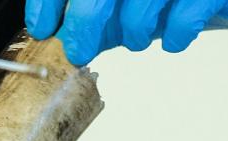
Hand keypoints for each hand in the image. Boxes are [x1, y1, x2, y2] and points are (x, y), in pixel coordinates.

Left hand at [27, 0, 227, 65]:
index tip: (43, 27)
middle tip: (78, 50)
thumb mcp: (134, 0)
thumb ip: (100, 14)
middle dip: (82, 25)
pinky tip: (176, 35)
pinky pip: (184, 17)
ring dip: (135, 32)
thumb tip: (63, 35)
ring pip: (140, 5)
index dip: (49, 2)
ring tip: (140, 37)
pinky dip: (175, 35)